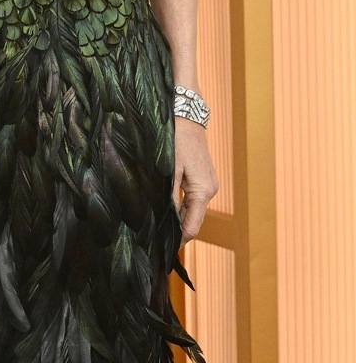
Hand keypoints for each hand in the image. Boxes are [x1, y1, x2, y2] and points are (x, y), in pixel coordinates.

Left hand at [172, 116, 219, 245]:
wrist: (187, 115)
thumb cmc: (177, 139)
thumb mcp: (169, 167)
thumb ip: (169, 195)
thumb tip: (166, 219)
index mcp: (203, 191)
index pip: (192, 227)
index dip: (179, 241)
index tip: (163, 251)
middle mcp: (210, 190)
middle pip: (194, 220)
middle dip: (178, 231)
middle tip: (157, 241)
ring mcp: (209, 184)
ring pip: (194, 210)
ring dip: (180, 219)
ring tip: (160, 227)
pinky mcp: (205, 177)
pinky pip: (194, 199)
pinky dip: (183, 206)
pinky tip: (168, 208)